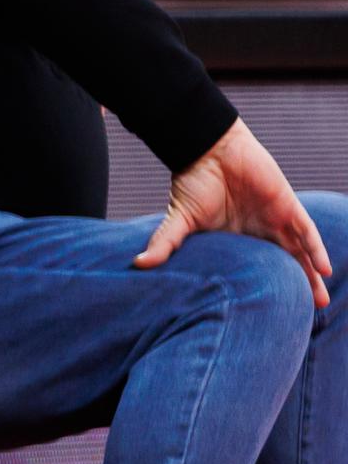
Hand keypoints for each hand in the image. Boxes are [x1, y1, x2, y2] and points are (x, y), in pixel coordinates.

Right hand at [135, 119, 332, 306]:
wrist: (209, 149)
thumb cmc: (192, 182)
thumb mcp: (179, 219)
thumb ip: (165, 242)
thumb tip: (138, 264)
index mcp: (237, 238)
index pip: (257, 268)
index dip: (265, 288)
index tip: (269, 314)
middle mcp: (259, 231)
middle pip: (283, 264)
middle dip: (296, 287)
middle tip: (306, 312)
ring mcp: (274, 219)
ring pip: (299, 253)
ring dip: (311, 275)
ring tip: (320, 301)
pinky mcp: (286, 206)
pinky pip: (305, 232)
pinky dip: (315, 250)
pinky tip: (324, 269)